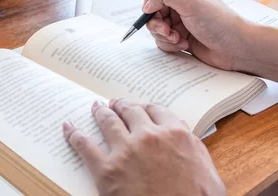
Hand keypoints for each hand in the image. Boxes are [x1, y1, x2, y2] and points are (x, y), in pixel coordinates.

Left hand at [63, 100, 224, 195]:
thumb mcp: (208, 174)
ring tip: (95, 107)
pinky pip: (85, 146)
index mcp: (176, 135)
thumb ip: (194, 150)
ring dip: (100, 112)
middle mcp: (149, 136)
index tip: (142, 107)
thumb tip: (186, 139)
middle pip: (131, 111)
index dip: (147, 107)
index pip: (158, 110)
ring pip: (108, 121)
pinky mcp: (106, 170)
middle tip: (115, 103)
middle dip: (121, 105)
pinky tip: (68, 128)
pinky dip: (74, 135)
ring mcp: (126, 151)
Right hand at [142, 0, 249, 70]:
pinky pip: (162, 40)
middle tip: (166, 30)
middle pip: (151, 8)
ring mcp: (179, 20)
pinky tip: (184, 45)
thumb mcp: (190, 1)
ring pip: (155, 26)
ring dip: (163, 35)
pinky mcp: (180, 37)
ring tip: (177, 39)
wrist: (237, 49)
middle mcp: (180, 2)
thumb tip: (146, 5)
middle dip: (155, 22)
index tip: (152, 10)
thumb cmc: (220, 22)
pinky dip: (169, 44)